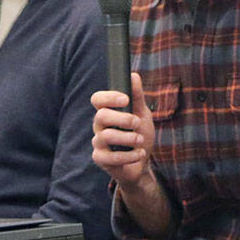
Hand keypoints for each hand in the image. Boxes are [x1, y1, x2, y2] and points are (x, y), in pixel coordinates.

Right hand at [91, 71, 154, 187]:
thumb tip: (133, 75)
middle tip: (137, 123)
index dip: (109, 97)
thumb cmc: (140, 136)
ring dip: (128, 138)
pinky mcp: (101, 159)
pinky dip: (129, 155)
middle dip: (123, 119)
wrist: (142, 163)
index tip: (125, 99)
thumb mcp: (142, 115)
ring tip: (140, 141)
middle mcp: (99, 126)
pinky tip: (139, 153)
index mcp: (107, 112)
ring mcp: (98, 143)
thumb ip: (137, 97)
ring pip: (106, 136)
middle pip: (101, 116)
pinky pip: (111, 157)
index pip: (97, 99)